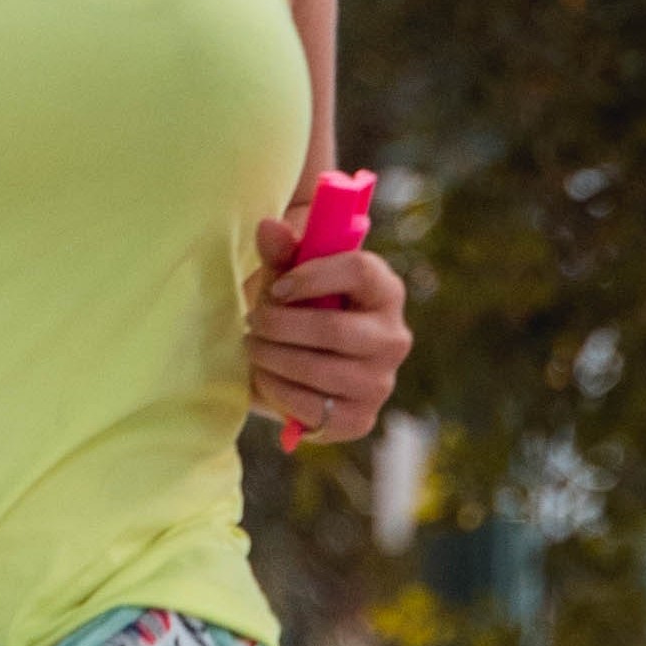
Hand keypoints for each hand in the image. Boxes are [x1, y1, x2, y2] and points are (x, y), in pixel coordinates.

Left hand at [247, 194, 411, 442]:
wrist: (306, 364)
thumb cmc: (300, 308)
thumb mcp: (290, 277)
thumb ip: (281, 252)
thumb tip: (268, 227)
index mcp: (386, 291)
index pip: (360, 271)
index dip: (313, 277)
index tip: (277, 288)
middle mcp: (394, 338)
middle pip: (333, 329)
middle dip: (280, 326)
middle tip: (252, 322)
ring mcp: (381, 382)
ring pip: (319, 369)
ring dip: (273, 358)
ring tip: (252, 347)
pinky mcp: (360, 419)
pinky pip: (313, 407)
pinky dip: (278, 390)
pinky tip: (263, 376)